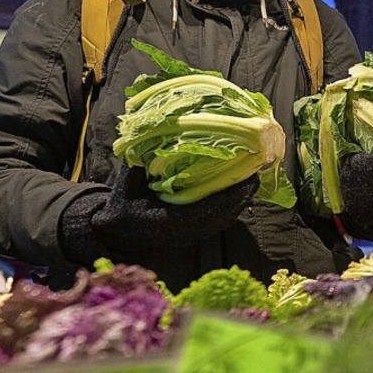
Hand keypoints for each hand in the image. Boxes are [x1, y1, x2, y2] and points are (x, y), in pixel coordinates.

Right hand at [60, 164, 257, 265]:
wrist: (116, 230)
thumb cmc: (121, 204)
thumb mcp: (127, 181)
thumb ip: (140, 163)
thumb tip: (150, 136)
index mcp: (168, 222)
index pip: (206, 211)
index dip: (227, 197)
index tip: (244, 180)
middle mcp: (183, 232)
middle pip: (220, 217)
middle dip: (240, 197)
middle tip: (256, 174)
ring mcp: (188, 235)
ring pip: (221, 220)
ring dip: (238, 202)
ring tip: (252, 180)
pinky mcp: (191, 234)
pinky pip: (216, 221)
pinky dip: (229, 207)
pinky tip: (238, 192)